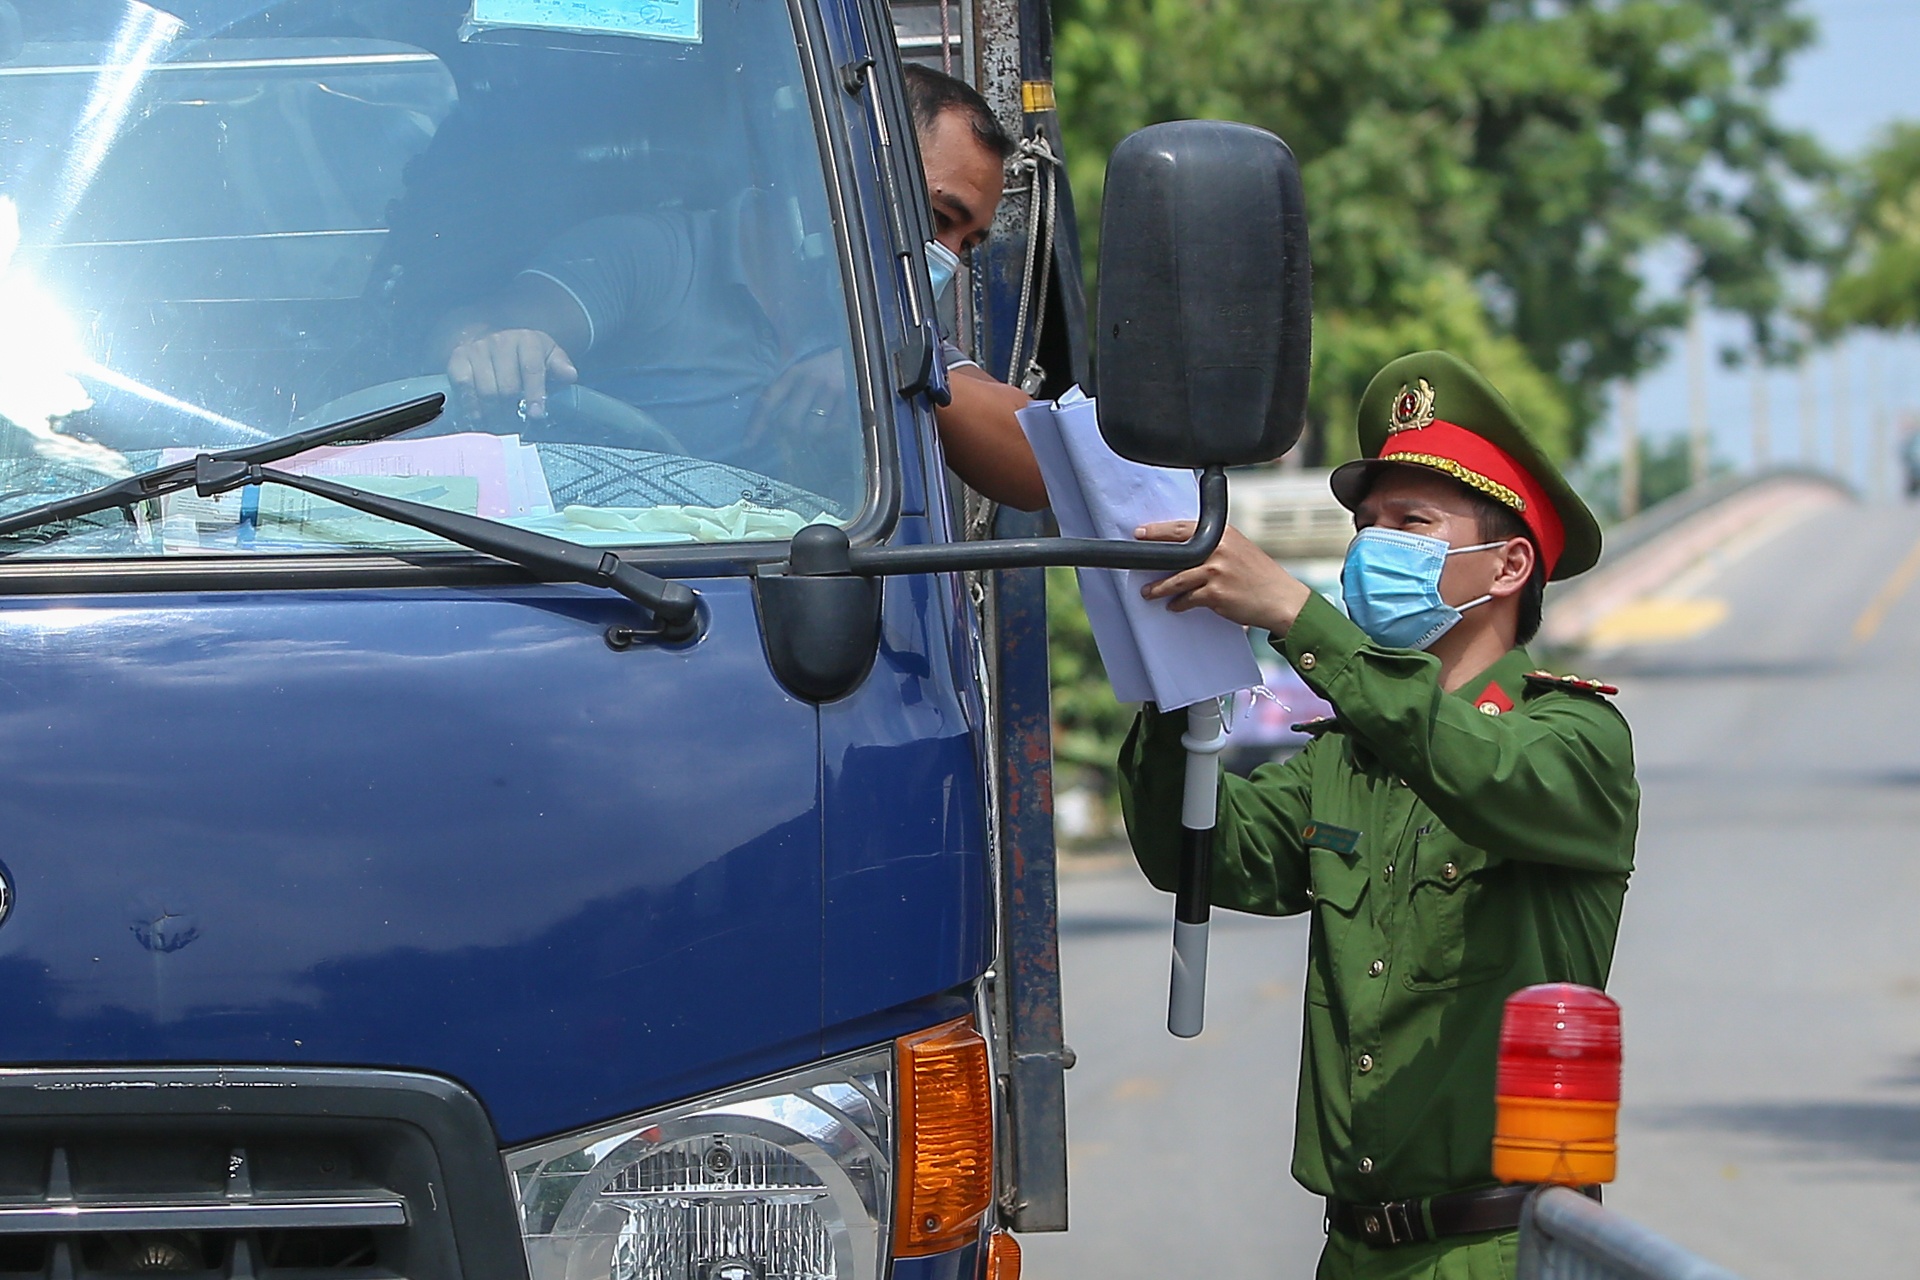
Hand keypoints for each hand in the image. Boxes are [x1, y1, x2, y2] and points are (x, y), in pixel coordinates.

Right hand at [446, 328, 577, 422]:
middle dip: (513, 408)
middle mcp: (500, 341)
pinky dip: (473, 407)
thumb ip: (559, 365)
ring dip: (494, 412)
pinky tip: (481, 417)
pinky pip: (464, 388)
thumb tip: (570, 375)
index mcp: (527, 340)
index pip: (531, 369)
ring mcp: (477, 350)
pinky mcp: (458, 359)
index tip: (536, 414)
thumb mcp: (547, 354)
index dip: (535, 394)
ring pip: (486, 390)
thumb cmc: (523, 353)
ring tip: (500, 423)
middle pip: (507, 386)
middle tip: (516, 422)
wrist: (488, 336)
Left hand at [742, 349, 849, 456]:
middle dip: (790, 436)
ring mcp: (832, 390)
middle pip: (789, 422)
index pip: (769, 400)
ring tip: (818, 434)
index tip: (747, 445)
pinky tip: (834, 432)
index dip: (756, 425)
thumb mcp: (807, 370)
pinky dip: (832, 436)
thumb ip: (790, 391)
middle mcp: (811, 379)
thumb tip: (772, 425)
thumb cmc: (831, 366)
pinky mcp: (850, 399)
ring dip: (813, 438)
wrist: (863, 350)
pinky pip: (835, 429)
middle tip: (795, 440)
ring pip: (812, 429)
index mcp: (795, 372)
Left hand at [1136, 522, 1314, 635]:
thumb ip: (1215, 546)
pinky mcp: (1216, 593)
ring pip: (1176, 579)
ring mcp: (1216, 571)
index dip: (1158, 530)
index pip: (1183, 528)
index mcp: (1223, 534)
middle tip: (1135, 562)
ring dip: (1159, 588)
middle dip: (1151, 555)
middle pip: (1175, 551)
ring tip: (1147, 592)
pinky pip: (1188, 599)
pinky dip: (1178, 604)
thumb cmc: (1260, 576)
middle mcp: (1218, 549)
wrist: (1281, 598)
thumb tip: (1185, 550)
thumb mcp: (1239, 550)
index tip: (1140, 532)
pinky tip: (1173, 606)